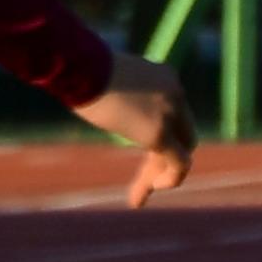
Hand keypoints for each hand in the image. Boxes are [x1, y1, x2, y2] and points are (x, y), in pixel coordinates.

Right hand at [75, 52, 196, 202]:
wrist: (79, 65)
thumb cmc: (78, 67)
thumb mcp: (105, 77)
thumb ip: (117, 92)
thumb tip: (99, 99)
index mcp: (164, 77)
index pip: (175, 112)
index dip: (163, 134)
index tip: (140, 145)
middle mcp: (175, 93)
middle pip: (182, 134)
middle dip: (164, 158)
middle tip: (146, 179)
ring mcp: (170, 113)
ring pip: (181, 151)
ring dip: (162, 174)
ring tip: (138, 196)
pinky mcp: (159, 132)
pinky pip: (179, 163)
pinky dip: (171, 179)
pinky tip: (151, 189)